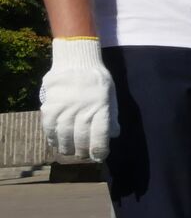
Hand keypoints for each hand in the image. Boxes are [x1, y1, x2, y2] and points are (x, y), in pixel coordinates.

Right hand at [40, 39, 118, 161]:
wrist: (77, 60)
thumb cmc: (98, 80)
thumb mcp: (111, 95)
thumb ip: (112, 115)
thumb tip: (114, 135)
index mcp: (102, 108)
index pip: (100, 136)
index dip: (99, 150)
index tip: (99, 157)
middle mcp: (83, 110)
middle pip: (81, 139)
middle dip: (83, 152)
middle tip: (83, 156)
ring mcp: (65, 108)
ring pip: (64, 136)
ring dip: (67, 147)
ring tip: (69, 152)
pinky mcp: (50, 106)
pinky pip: (49, 127)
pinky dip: (52, 137)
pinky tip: (56, 142)